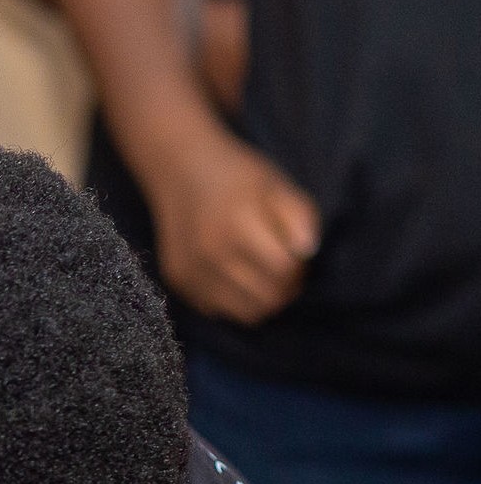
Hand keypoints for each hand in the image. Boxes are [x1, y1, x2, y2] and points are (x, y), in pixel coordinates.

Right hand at [142, 122, 318, 323]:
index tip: (298, 256)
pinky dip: (235, 301)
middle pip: (266, 298)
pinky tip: (236, 277)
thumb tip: (306, 253)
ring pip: (245, 313)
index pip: (284, 269)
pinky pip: (218, 311)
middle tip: (286, 272)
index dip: (300, 267)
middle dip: (286, 288)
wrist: (179, 170)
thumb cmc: (237, 176)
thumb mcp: (277, 186)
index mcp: (237, 225)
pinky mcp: (178, 282)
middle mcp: (210, 254)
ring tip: (265, 279)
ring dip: (263, 300)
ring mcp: (191, 272)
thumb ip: (300, 218)